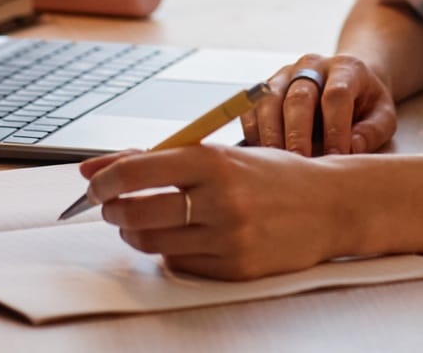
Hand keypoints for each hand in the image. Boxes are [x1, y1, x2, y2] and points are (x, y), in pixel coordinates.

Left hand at [78, 144, 358, 279]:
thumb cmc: (271, 175)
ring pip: (153, 243)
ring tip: (145, 220)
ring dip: (137, 233)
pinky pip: (180, 265)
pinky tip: (182, 238)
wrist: (329, 205)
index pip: (135, 172)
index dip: (104, 181)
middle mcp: (220, 199)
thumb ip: (157, 159)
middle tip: (113, 206)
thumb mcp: (219, 154)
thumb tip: (93, 167)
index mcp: (214, 160)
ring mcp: (229, 237)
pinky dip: (170, 253)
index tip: (94, 185)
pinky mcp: (236, 268)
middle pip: (136, 212)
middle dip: (114, 211)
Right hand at [240, 53, 396, 156]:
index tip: (336, 157)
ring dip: (271, 135)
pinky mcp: (265, 88)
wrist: (346, 80)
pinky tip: (262, 155)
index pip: (336, 96)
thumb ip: (372, 131)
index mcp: (346, 68)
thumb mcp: (383, 115)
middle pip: (299, 97)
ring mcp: (285, 74)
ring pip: (269, 100)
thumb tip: (351, 149)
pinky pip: (251, 108)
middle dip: (298, 134)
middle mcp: (311, 65)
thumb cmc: (365, 104)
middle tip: (301, 164)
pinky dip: (254, 132)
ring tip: (278, 164)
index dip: (335, 128)